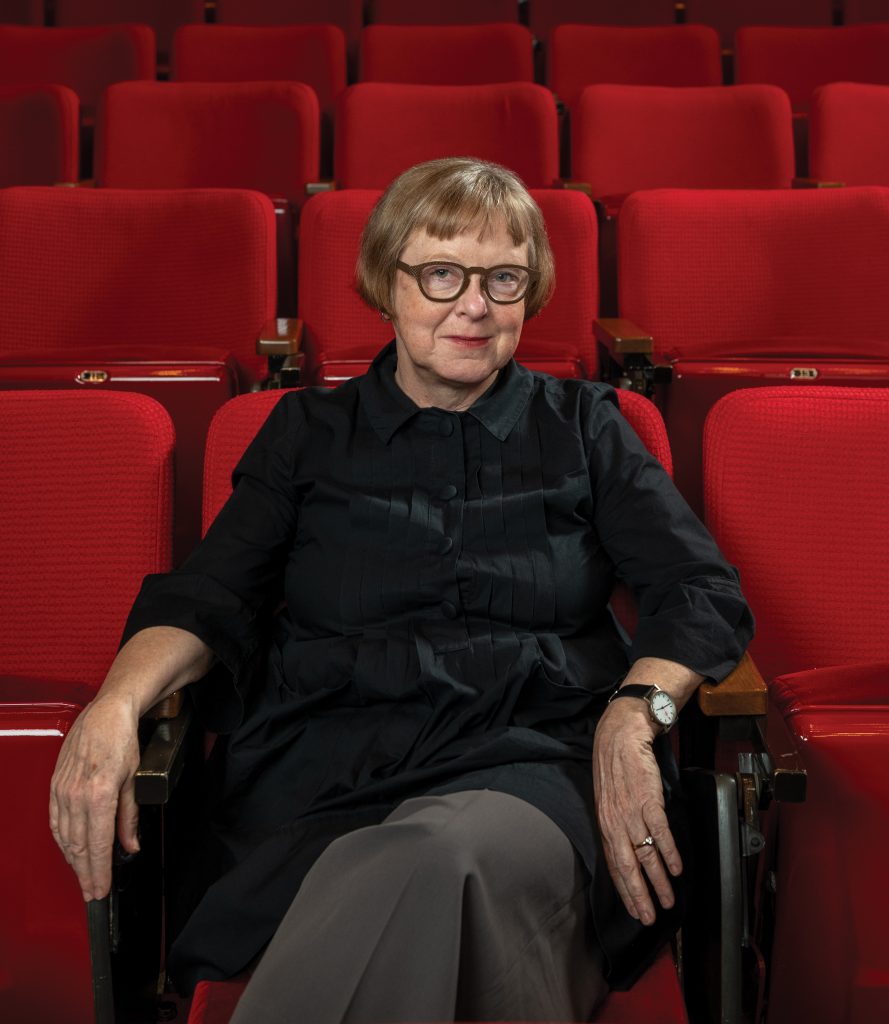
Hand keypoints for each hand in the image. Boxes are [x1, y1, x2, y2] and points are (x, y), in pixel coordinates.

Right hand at [49, 696, 141, 901]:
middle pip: (79, 846)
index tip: (101, 889)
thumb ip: (129, 817)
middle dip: (86, 874)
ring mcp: (62, 791)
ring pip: (65, 838)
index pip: (99, 845)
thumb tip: (130, 845)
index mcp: (99, 795)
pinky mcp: (55, 787)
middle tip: (92, 893)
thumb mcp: (134, 779)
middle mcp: (76, 796)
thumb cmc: (122, 741)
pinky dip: (62, 841)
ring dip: (73, 861)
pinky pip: (55, 822)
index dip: (99, 871)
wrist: (105, 715)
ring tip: (82, 878)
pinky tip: (69, 851)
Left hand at [592, 698, 682, 924]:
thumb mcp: (609, 798)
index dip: (624, 889)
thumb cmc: (616, 765)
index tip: (634, 910)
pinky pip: (660, 832)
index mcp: (605, 822)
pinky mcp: (648, 799)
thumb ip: (617, 824)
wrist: (621, 733)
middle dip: (639, 895)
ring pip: (645, 854)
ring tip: (669, 899)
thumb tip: (629, 849)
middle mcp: (615, 821)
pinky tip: (676, 868)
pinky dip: (669, 853)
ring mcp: (631, 811)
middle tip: (650, 917)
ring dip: (658, 881)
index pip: (613, 864)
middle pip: (627, 866)